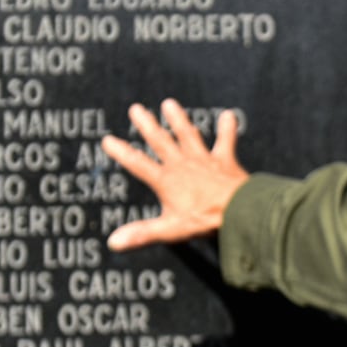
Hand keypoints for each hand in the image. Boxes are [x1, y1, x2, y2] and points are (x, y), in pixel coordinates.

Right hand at [99, 99, 247, 250]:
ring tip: (169, 104)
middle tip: (136, 109)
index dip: (122, 152)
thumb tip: (114, 242)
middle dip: (147, 125)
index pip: (138, 164)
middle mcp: (183, 165)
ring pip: (188, 135)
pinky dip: (227, 128)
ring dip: (179, 119)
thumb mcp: (170, 229)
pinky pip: (226, 141)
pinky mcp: (225, 161)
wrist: (238, 210)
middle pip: (161, 141)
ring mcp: (204, 160)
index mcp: (167, 181)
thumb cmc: (205, 220)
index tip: (108, 139)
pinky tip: (229, 114)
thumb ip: (142, 233)